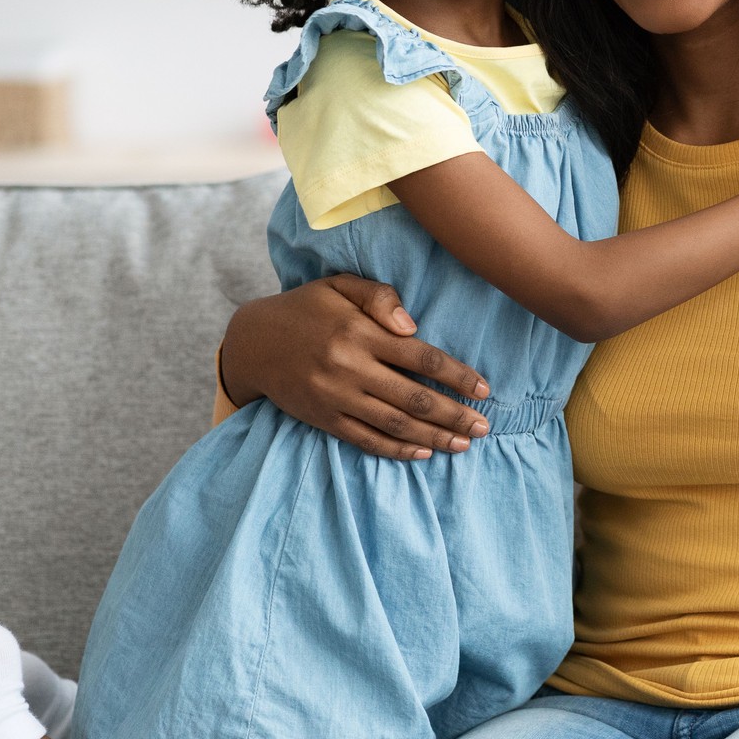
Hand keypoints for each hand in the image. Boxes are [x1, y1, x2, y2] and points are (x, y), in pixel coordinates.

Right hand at [220, 275, 491, 458]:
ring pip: (395, 424)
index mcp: (361, 333)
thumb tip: (413, 327)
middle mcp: (350, 368)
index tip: (485, 389)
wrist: (253, 343)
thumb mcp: (341, 286)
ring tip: (465, 443)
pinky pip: (366, 440)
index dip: (457, 376)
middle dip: (455, 414)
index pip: (422, 359)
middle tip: (485, 425)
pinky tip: (424, 453)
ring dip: (435, 436)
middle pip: (415, 398)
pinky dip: (397, 449)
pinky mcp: (324, 419)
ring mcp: (336, 397)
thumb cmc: (308, 308)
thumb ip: (380, 297)